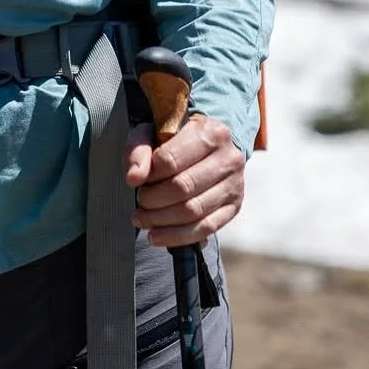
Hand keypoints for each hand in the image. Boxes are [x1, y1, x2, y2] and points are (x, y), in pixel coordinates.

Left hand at [124, 112, 243, 248]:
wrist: (207, 147)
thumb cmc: (175, 139)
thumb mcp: (151, 132)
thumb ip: (139, 150)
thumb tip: (134, 178)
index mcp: (208, 132)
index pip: (171, 160)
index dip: (149, 175)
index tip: (138, 180)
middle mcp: (227, 158)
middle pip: (183, 187)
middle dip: (153, 200)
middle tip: (139, 203)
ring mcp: (234, 184)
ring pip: (194, 211)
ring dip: (162, 221)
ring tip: (142, 220)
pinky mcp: (234, 206)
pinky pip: (206, 228)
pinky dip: (178, 236)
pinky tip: (157, 236)